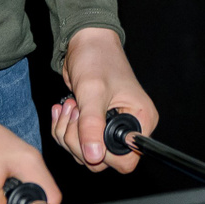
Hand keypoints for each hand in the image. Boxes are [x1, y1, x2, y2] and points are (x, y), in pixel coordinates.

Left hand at [50, 27, 154, 173]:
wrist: (86, 43)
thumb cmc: (97, 59)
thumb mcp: (93, 92)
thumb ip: (92, 125)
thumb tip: (94, 157)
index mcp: (141, 121)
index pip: (127, 159)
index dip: (104, 154)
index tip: (88, 131)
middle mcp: (129, 128)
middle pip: (102, 160)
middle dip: (79, 141)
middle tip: (74, 112)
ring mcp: (110, 128)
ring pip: (85, 153)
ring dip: (68, 134)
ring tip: (69, 106)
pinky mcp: (95, 126)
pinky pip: (76, 143)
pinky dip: (64, 129)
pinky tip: (63, 109)